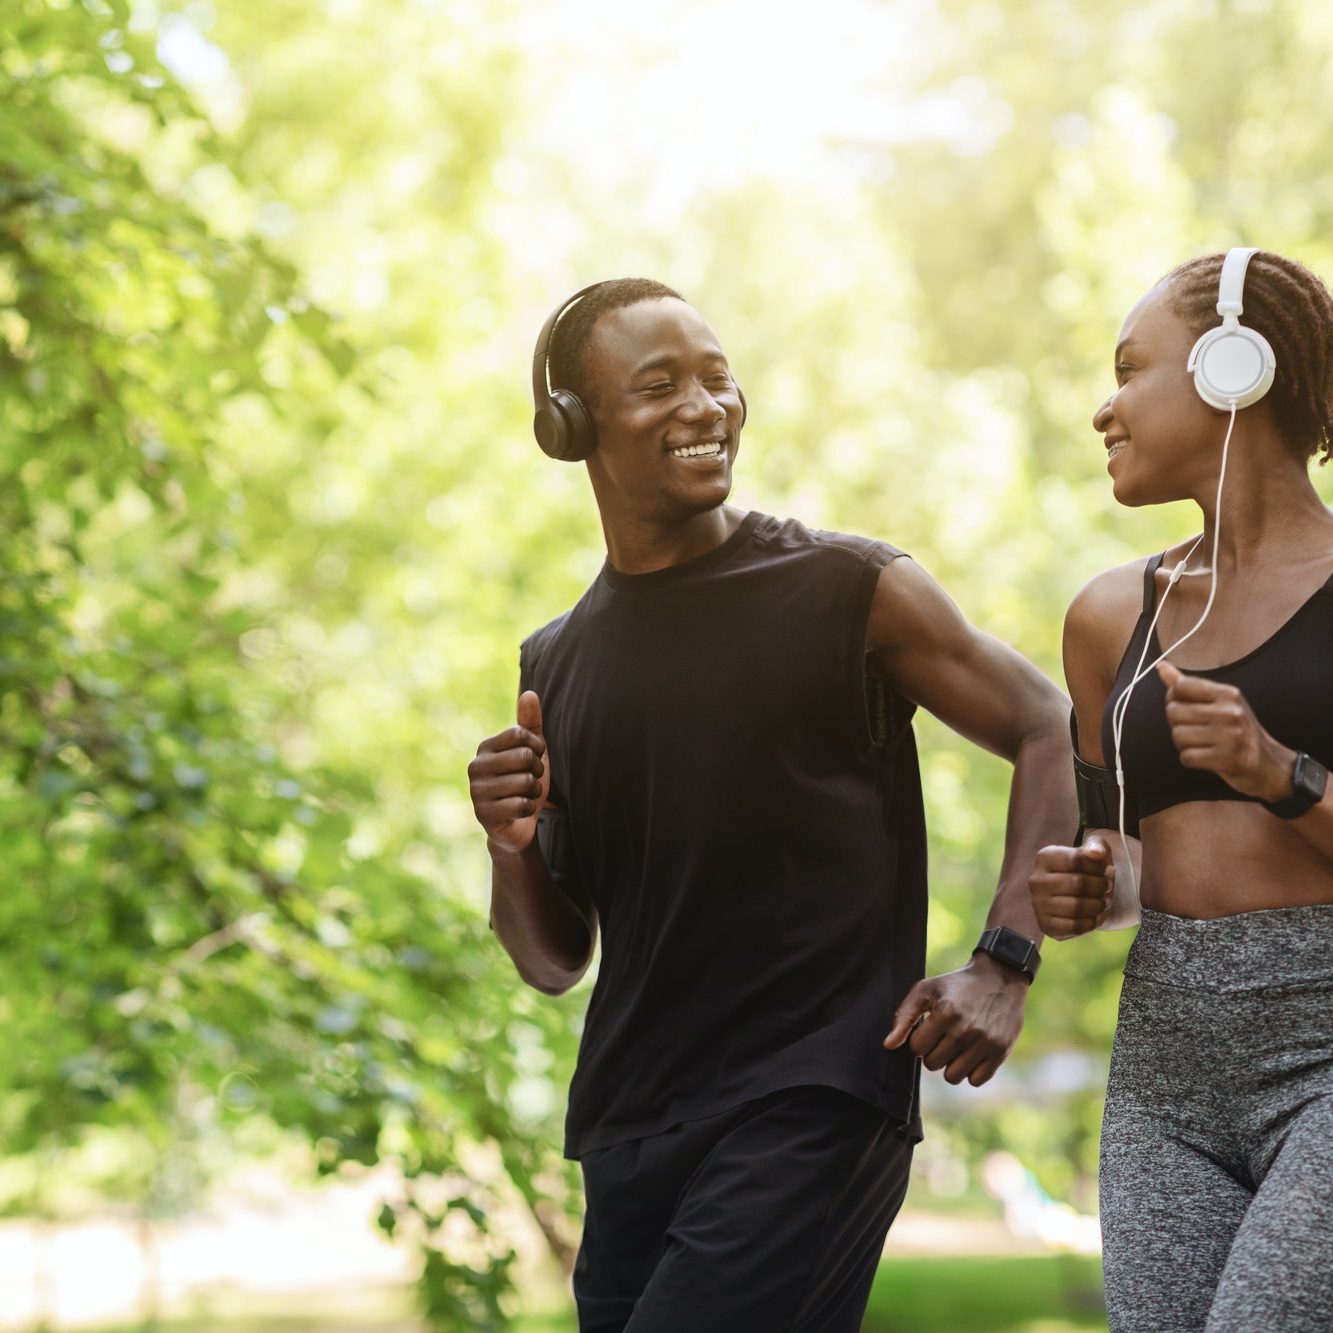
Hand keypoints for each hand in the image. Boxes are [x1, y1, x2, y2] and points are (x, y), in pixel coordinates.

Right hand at [467, 691, 549, 852]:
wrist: (518, 824)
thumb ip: (530, 723)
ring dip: (534, 792)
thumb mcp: (531, 751)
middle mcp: (475, 766)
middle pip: (525, 757)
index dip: (537, 747)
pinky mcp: (484, 814)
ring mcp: (477, 791)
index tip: (536, 758)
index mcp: (485, 747)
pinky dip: (529, 809)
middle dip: (537, 772)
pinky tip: (520, 811)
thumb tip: (529, 693)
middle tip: (531, 780)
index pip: (520, 734)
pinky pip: (523, 805)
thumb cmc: (524, 782)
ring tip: (524, 795)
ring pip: (525, 782)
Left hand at [882, 955, 1027, 1085]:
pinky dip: (971, 1071)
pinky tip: (972, 1053)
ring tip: (956, 1046)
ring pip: (953, 1077)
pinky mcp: (1001, 1052)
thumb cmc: (956, 985)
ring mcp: (985, 1043)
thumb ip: (904, 1017)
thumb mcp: (926, 990)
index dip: (920, 1039)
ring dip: (950, 1065)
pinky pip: (976, 1081)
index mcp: (945, 1013)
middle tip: (944, 1036)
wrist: (999, 978)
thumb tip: (889, 1046)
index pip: (917, 1048)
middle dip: (933, 1052)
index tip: (929, 1028)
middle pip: (933, 1064)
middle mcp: (966, 1030)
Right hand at [1029, 836, 1113, 938]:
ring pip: (1076, 907)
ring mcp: (1038, 904)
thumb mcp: (1094, 851)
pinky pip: (1073, 926)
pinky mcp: (1045, 924)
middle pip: (1078, 884)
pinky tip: (1092, 916)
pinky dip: (1089, 923)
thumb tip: (1096, 853)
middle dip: (1100, 887)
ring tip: (1102, 902)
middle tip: (1107, 887)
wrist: (1077, 894)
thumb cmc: (1087, 869)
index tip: (1104, 870)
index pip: (1077, 860)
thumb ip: (1097, 846)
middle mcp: (1036, 880)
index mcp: (1045, 857)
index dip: (1098, 867)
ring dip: (1098, 905)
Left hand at [1156, 662, 1292, 801]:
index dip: (1174, 698)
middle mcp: (1231, 712)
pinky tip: (1207, 757)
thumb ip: (1188, 686)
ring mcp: (1230, 736)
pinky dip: (1191, 759)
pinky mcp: (1227, 759)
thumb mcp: (1220, 703)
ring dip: (1184, 744)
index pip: (1181, 686)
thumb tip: (1161, 666)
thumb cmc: (1237, 731)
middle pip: (1174, 711)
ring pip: (1177, 735)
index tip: (1185, 707)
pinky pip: (1187, 757)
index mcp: (1228, 694)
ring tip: (1203, 744)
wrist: (1269, 764)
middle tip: (1196, 730)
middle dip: (1177, 724)